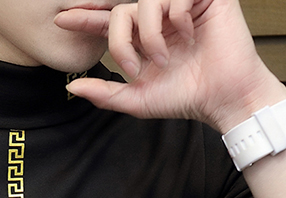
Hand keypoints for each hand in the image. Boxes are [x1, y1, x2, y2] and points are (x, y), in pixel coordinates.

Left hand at [55, 0, 285, 131]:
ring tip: (164, 59)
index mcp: (143, 38)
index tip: (61, 19)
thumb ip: (106, 93)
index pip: (109, 21)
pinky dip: (177, 19)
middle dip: (119, 40)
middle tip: (132, 67)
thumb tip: (73, 87)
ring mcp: (180, 6)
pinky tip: (191, 37)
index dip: (86, 18)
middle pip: (121, 10)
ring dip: (149, 35)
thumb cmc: (187, 98)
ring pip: (145, 2)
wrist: (223, 97)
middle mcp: (159, 19)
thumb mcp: (139, 99)